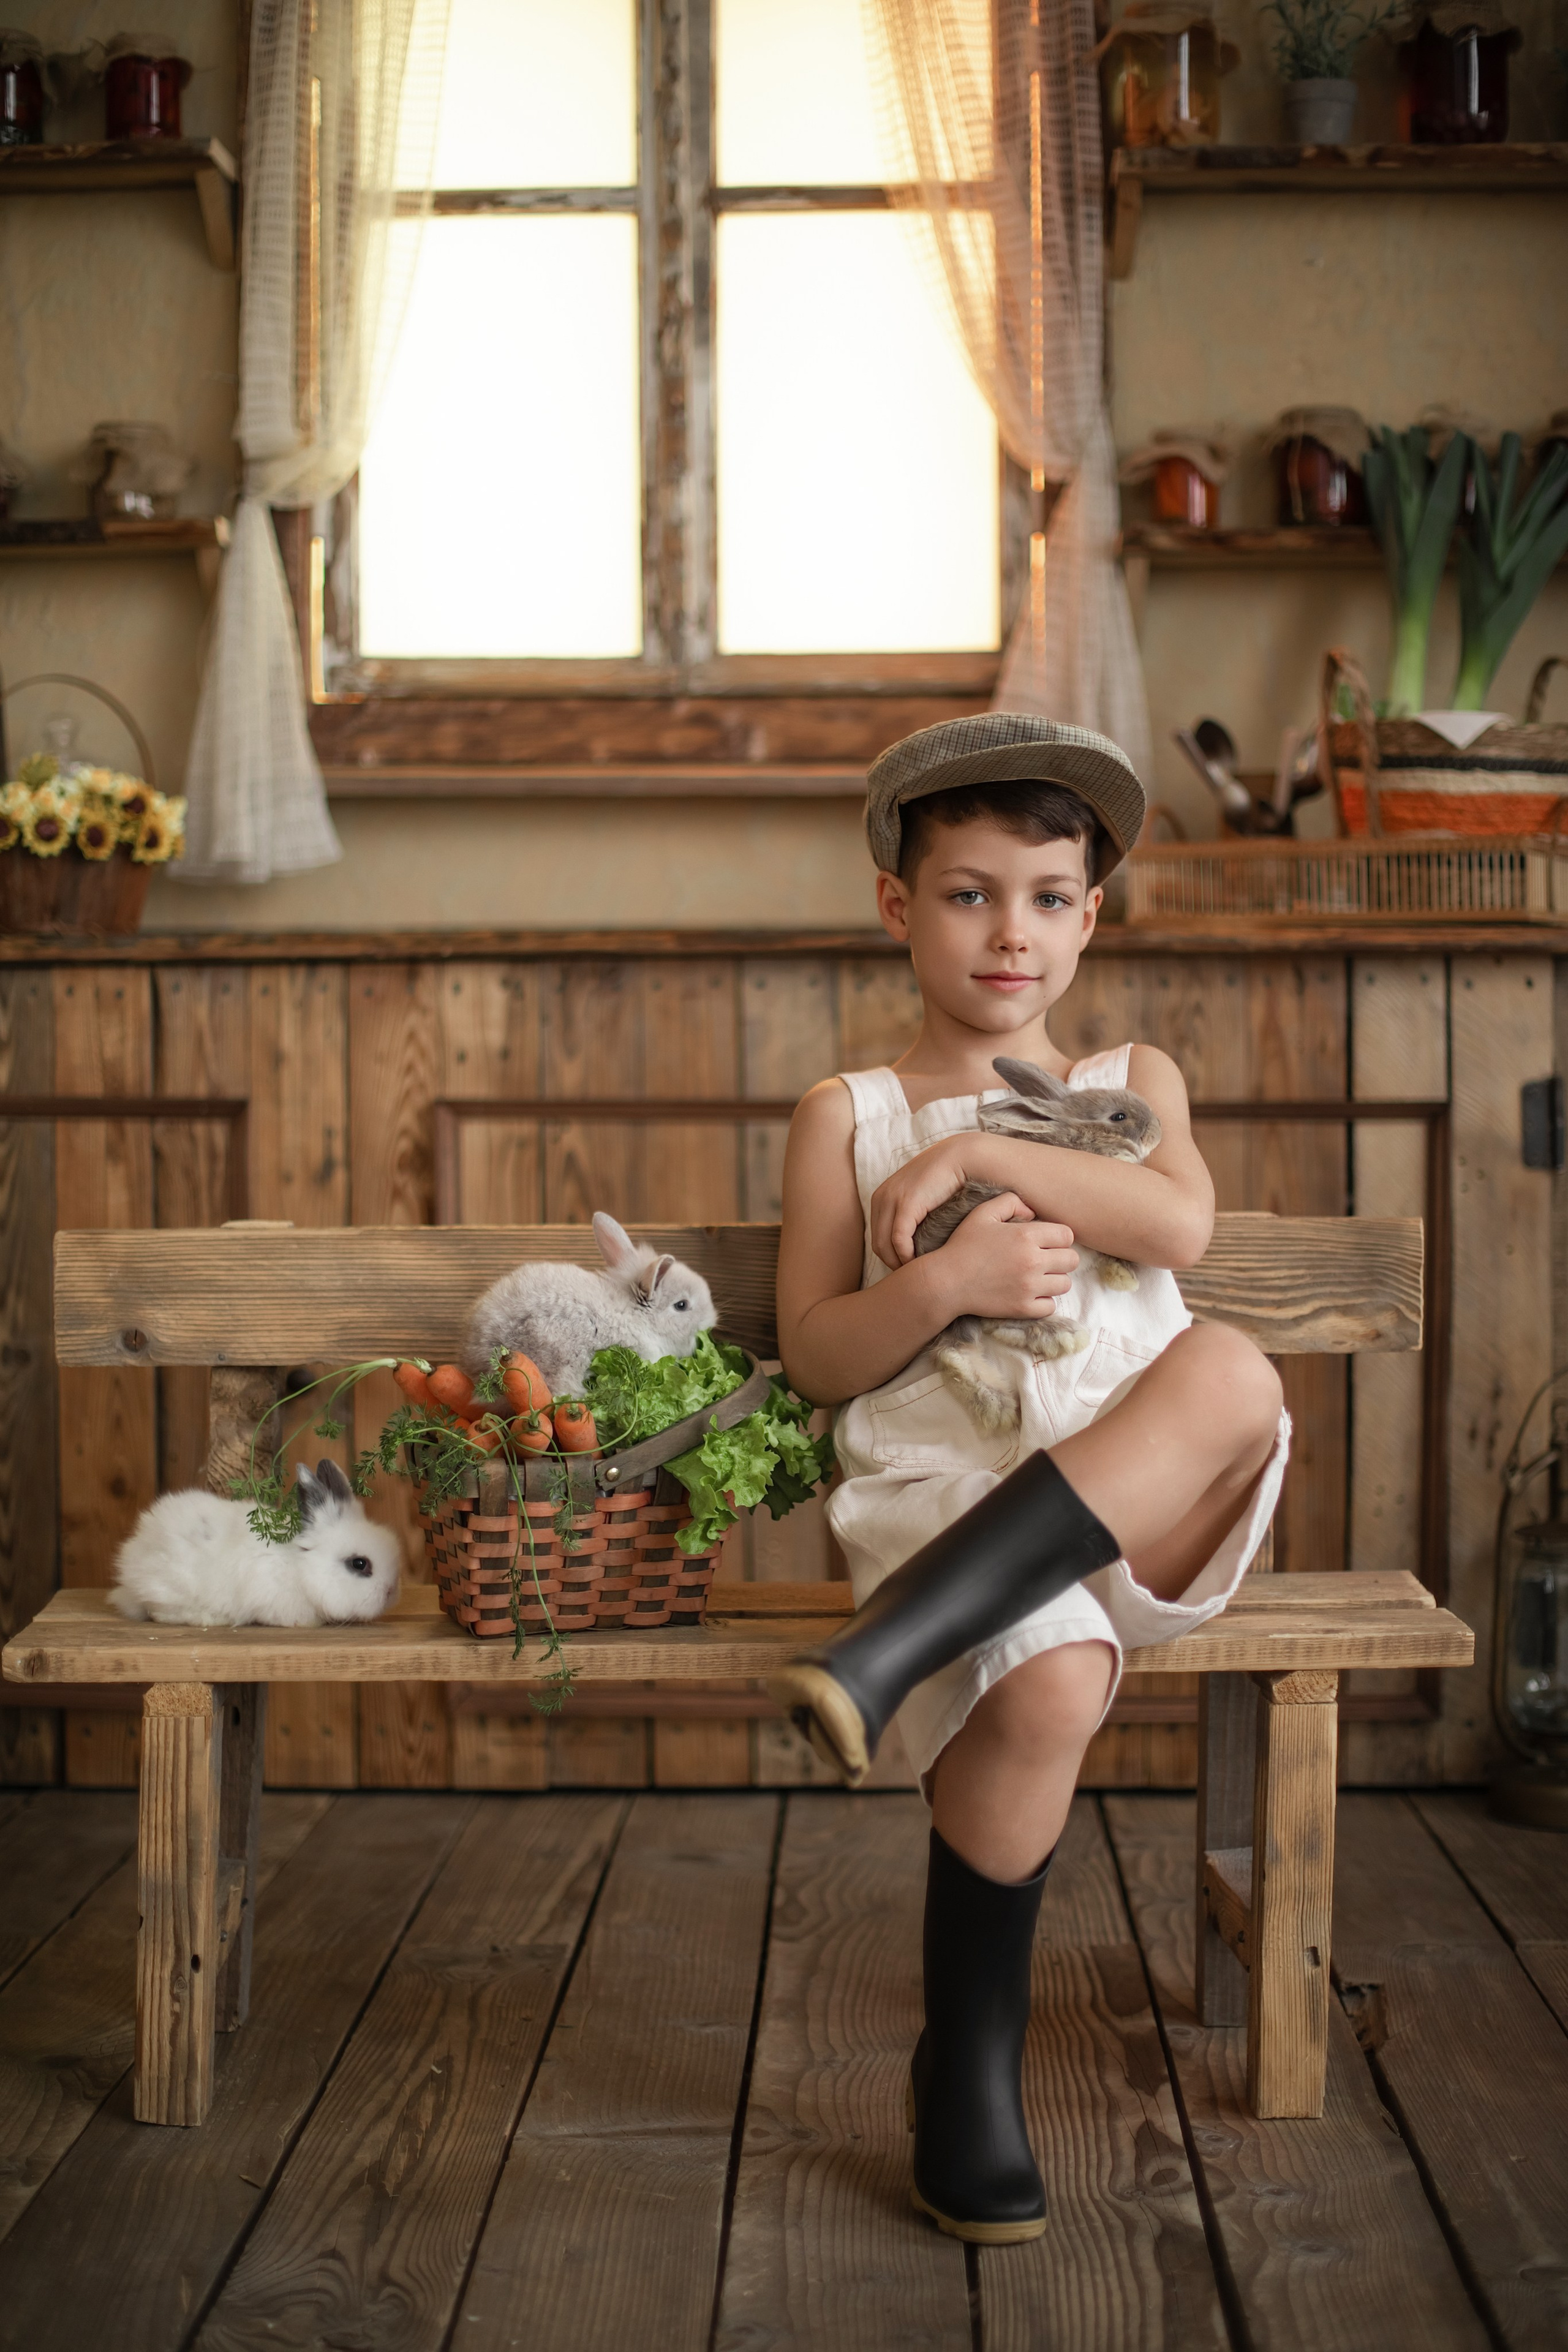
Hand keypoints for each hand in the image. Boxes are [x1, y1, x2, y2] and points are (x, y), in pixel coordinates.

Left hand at [870, 1141, 993, 1269]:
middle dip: (894, 1264)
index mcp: (883, 1196)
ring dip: (900, 1264)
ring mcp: (891, 1199)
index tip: (911, 1270)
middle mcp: (882, 1197)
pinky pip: (899, 1240)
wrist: (963, 1157)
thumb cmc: (950, 1181)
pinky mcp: (906, 1203)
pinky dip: (907, 1256)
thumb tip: (917, 1242)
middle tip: (915, 1277)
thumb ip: (915, 1215)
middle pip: (878, 1245)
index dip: (892, 1258)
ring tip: (919, 1273)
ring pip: (885, 1246)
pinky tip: (922, 1263)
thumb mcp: (924, 1197)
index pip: (878, 1237)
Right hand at [924, 1192, 1078, 1321]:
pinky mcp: (1023, 1308)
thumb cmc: (963, 1246)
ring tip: (1038, 1277)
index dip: (1059, 1238)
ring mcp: (1029, 1287)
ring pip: (1065, 1284)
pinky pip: (1051, 1306)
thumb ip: (1010, 1202)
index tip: (1047, 1242)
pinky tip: (1030, 1293)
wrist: (946, 1282)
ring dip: (1054, 1280)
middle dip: (1061, 1258)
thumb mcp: (982, 1214)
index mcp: (1026, 1235)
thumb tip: (1032, 1211)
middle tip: (1045, 1260)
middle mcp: (1033, 1261)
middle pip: (1072, 1260)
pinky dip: (1044, 1301)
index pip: (1067, 1235)